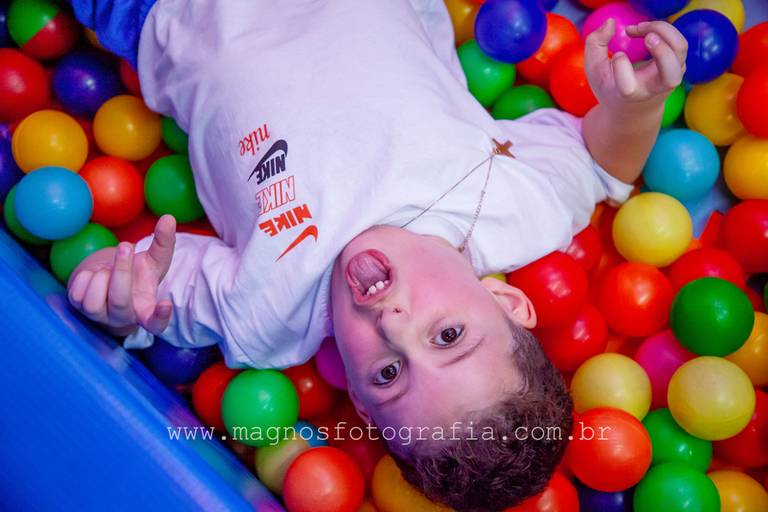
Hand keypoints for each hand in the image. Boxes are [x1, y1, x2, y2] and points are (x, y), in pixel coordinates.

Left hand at [67, 215, 176, 334]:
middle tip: (126, 246)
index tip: (165, 305)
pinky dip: (86, 277)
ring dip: (102, 275)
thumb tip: (169, 218)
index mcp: (145, 310)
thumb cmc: (139, 274)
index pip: (156, 323)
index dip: (160, 317)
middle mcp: (122, 318)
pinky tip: (96, 276)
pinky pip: (78, 293)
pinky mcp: (79, 309)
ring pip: (94, 300)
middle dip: (121, 271)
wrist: (110, 281)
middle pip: (120, 301)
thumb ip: (164, 241)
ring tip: (110, 269)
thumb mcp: (155, 259)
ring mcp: (99, 316)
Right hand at [585, 19, 686, 109]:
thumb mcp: (594, 70)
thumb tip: (611, 23)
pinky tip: (644, 32)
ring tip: (638, 29)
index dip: (620, 64)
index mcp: (631, 94)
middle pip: (670, 72)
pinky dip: (662, 30)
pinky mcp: (679, 66)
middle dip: (661, 50)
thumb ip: (595, 44)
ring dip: (660, 29)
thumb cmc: (611, 87)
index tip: (615, 56)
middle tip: (643, 36)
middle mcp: (655, 88)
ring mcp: (671, 77)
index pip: (628, 84)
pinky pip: (678, 42)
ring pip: (679, 48)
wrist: (634, 110)